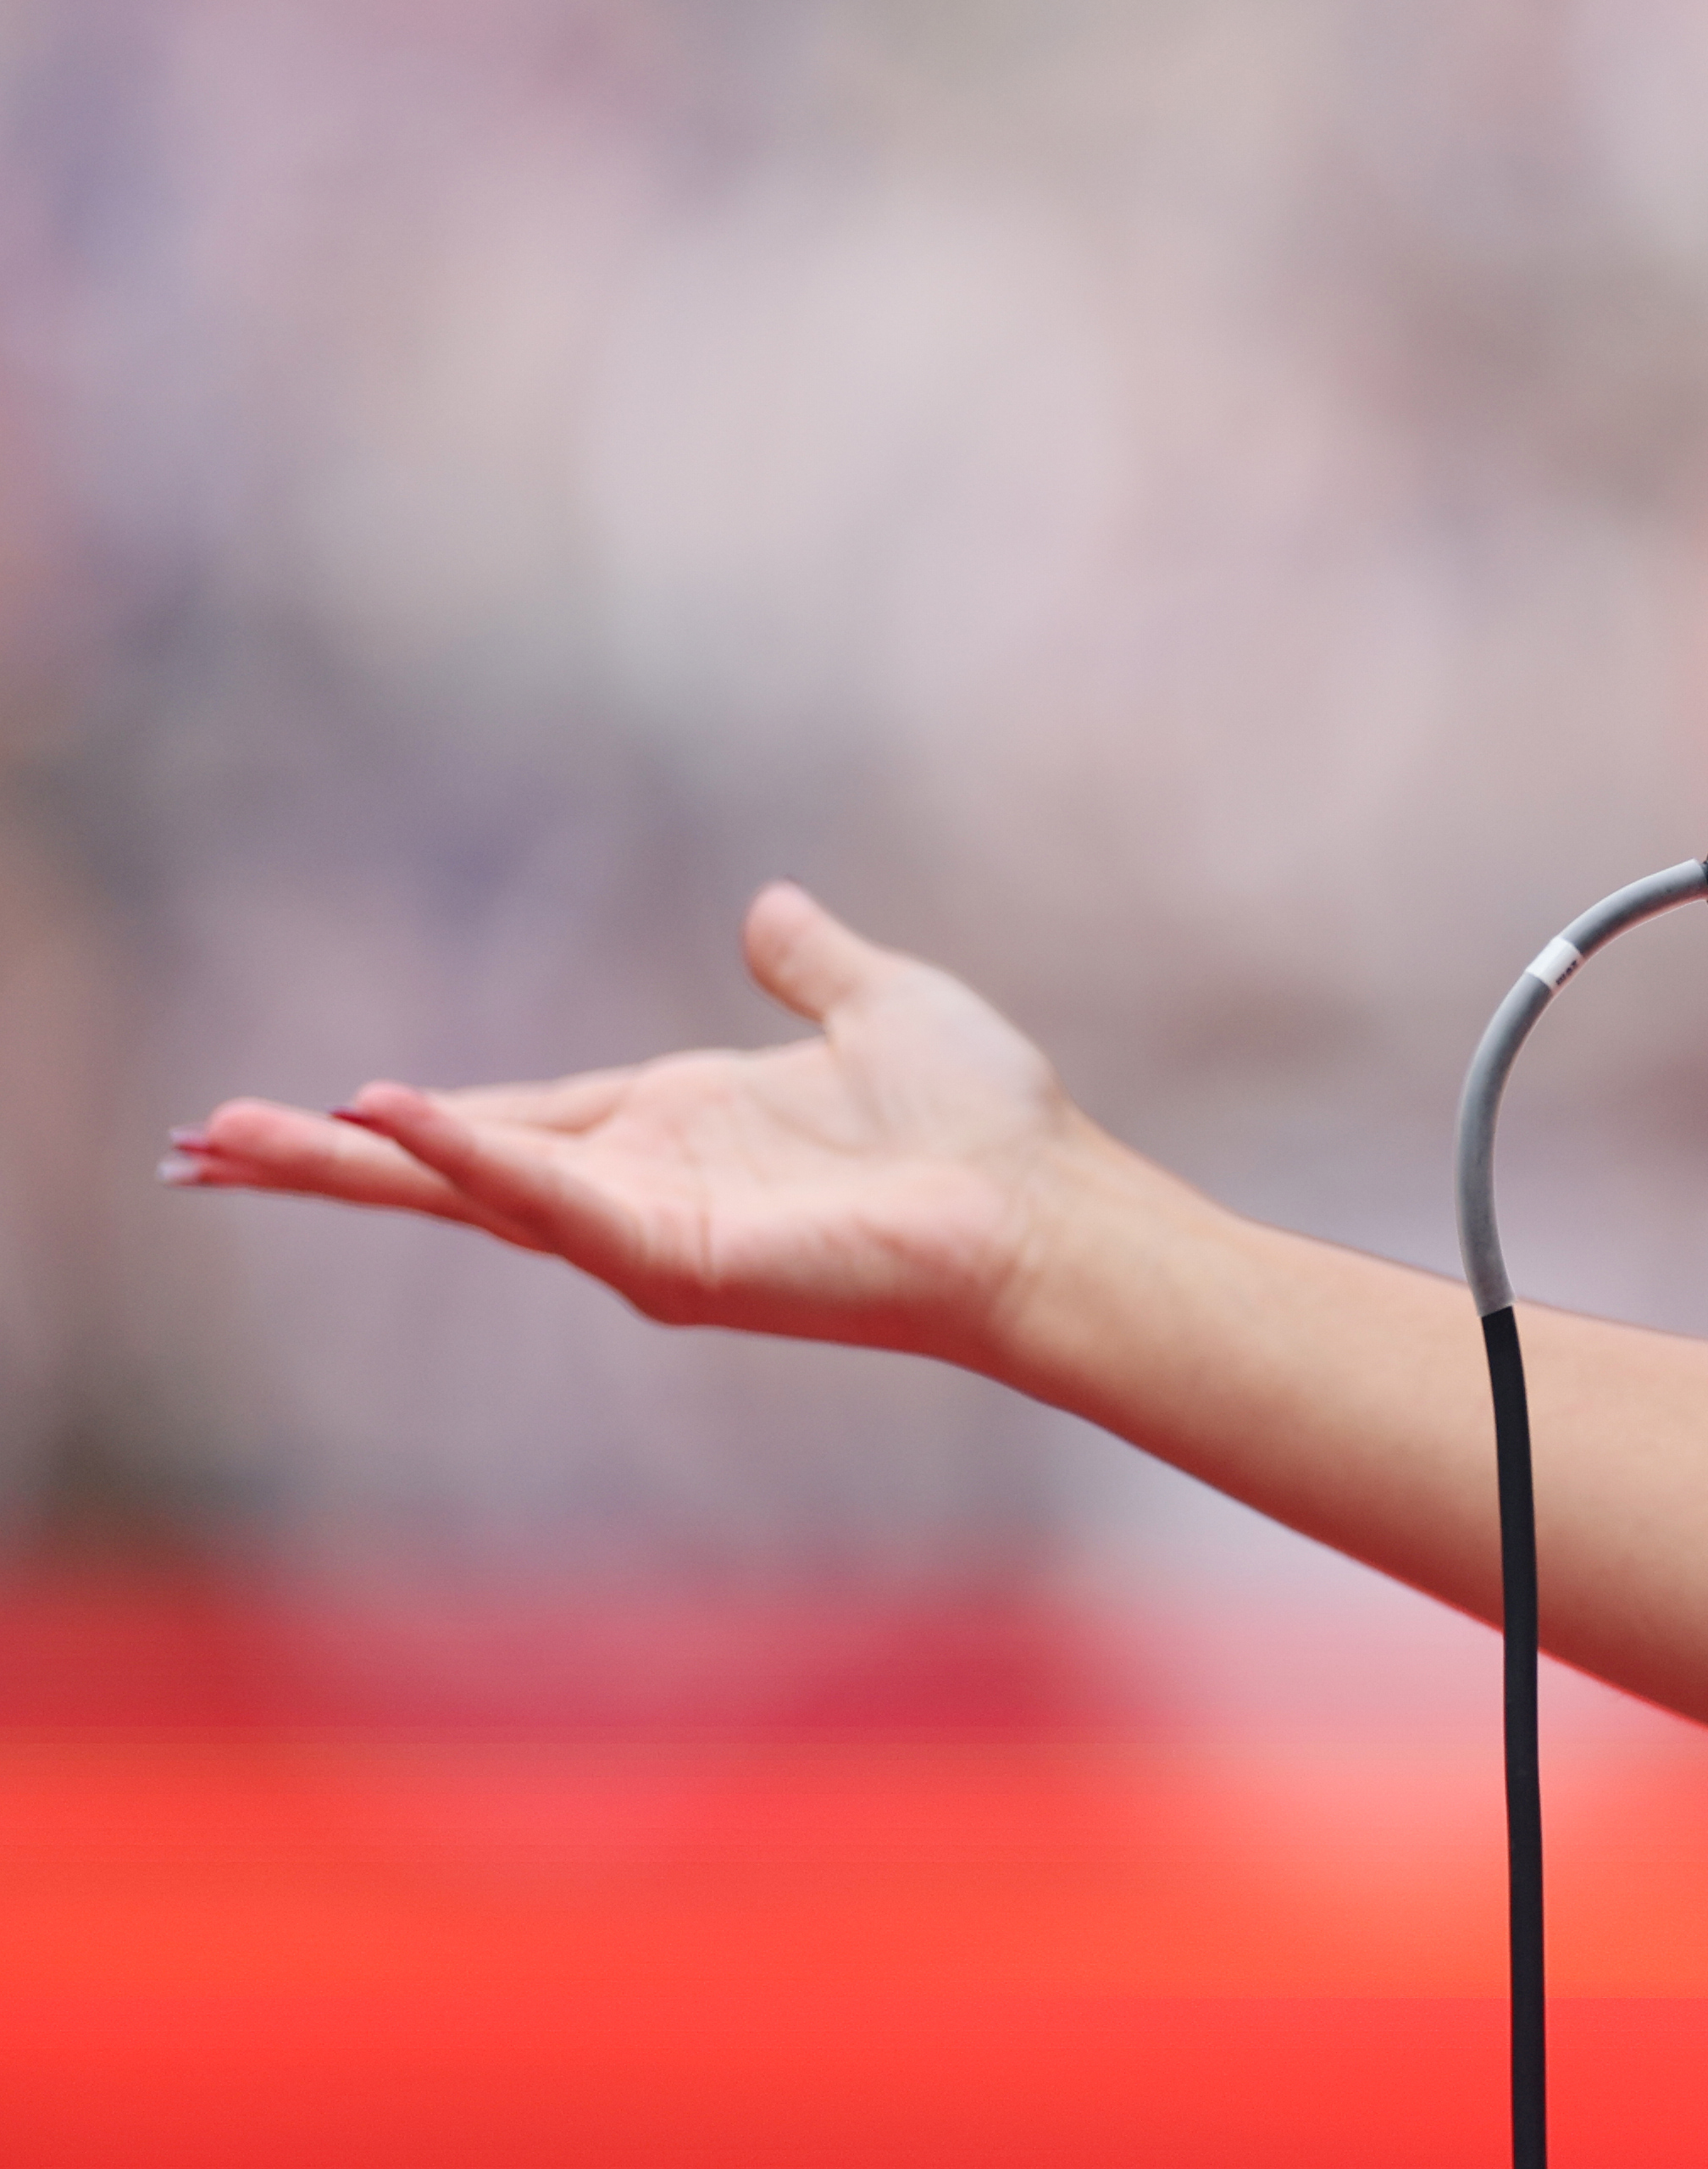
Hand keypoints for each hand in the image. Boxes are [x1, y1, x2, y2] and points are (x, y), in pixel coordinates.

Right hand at [166, 884, 1094, 1371]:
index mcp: (673, 1124)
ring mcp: (650, 1228)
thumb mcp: (878, 1005)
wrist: (1048, 1204)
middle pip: (448, 1169)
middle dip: (324, 1162)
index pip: (501, 1120)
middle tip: (199, 1150)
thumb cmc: (984, 1125)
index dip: (399, 1120)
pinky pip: (554, 1202)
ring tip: (229, 1143)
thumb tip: (773, 908)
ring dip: (351, 1169)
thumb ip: (811, 964)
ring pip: (468, 1195)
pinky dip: (475, 1158)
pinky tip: (388, 1118)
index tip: (299, 1113)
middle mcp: (642, 1182)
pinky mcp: (680, 1260)